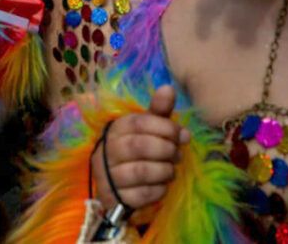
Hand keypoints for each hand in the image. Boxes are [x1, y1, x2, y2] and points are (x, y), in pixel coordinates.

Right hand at [90, 86, 190, 211]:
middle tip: (177, 154)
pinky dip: (158, 190)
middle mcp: (106, 150)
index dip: (165, 127)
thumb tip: (169, 88)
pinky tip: (162, 186)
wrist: (120, 185)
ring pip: (140, 172)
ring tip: (171, 170)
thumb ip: (159, 110)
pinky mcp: (114, 198)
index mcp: (115, 129)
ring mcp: (107, 176)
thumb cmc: (139, 150)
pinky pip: (141, 194)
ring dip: (164, 171)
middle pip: (139, 146)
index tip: (181, 134)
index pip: (139, 122)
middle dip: (166, 150)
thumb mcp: (148, 128)